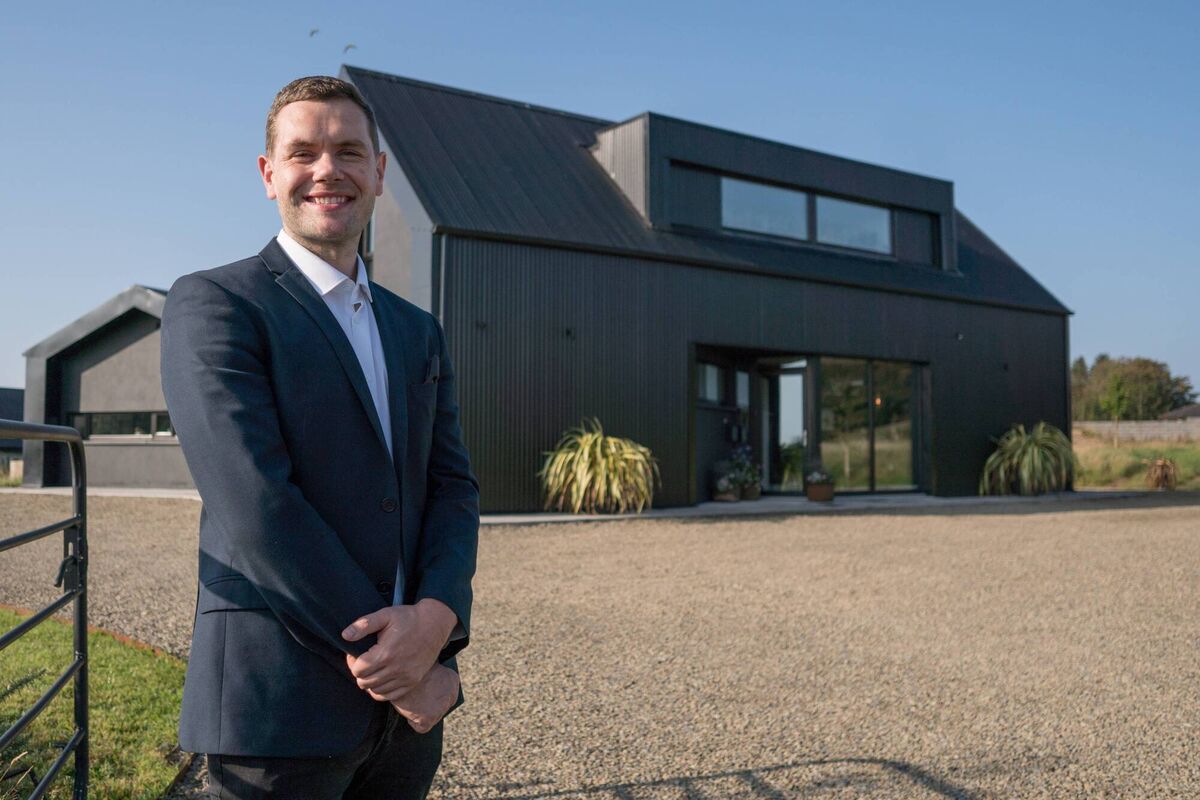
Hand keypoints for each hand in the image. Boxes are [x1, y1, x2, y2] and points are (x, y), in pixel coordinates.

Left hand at [342, 599, 456, 699]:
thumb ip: (364, 624)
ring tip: (373, 668)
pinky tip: (381, 677)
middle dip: (359, 672)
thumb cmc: (408, 618)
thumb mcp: (385, 615)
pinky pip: (389, 696)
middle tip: (364, 661)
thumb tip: (345, 636)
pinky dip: (381, 690)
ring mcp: (405, 678)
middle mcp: (396, 669)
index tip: (356, 654)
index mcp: (386, 653)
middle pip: (364, 683)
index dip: (352, 662)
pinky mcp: (412, 682)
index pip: (357, 670)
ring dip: (370, 681)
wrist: (434, 624)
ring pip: (375, 691)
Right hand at [387, 663, 459, 733]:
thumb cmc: (408, 666)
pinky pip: (422, 727)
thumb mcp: (425, 665)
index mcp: (452, 679)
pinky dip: (412, 721)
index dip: (431, 696)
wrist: (398, 669)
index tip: (421, 692)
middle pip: (440, 708)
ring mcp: (442, 707)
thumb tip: (430, 682)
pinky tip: (407, 707)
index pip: (446, 696)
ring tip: (410, 700)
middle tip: (414, 697)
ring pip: (432, 718)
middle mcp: (451, 693)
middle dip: (427, 706)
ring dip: (420, 713)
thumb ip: (432, 674)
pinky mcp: (430, 717)